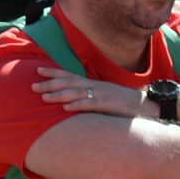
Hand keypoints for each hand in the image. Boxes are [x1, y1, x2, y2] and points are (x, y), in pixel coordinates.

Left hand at [33, 70, 148, 117]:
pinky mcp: (108, 105)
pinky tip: (66, 108)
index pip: (70, 75)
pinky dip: (78, 105)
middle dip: (50, 84)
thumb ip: (89, 97)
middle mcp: (95, 86)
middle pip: (69, 83)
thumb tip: (72, 101)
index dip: (54, 72)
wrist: (147, 105)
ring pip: (76, 93)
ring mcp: (102, 95)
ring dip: (59, 95)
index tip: (37, 70)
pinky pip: (91, 104)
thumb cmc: (124, 104)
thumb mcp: (104, 98)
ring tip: (44, 98)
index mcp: (93, 84)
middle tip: (32, 86)